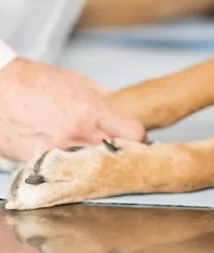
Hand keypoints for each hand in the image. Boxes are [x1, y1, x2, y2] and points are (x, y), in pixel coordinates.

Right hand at [0, 57, 145, 162]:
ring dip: (92, 162)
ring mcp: (57, 151)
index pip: (133, 133)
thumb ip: (103, 99)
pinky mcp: (37, 162)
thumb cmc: (35, 81)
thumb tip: (121, 112)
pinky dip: (65, 167)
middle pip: (115, 154)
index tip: (135, 137)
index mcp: (91, 111)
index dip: (137, 136)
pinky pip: (61, 171)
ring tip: (86, 153)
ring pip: (89, 167)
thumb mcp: (79, 82)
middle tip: (115, 148)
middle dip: (118, 151)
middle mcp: (77, 134)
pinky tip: (63, 158)